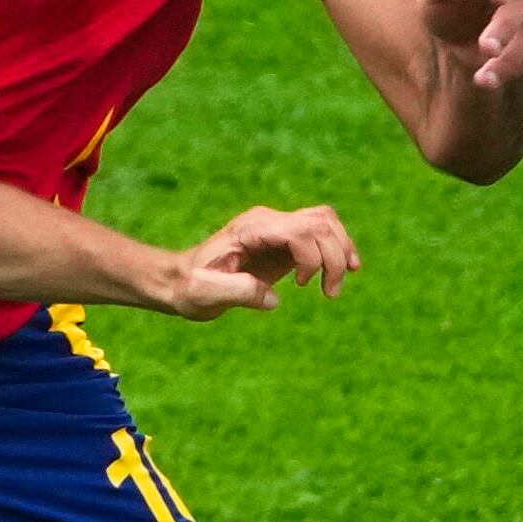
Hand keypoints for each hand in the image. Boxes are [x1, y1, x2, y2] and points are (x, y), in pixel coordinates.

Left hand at [148, 201, 357, 318]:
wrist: (181, 282)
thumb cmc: (189, 288)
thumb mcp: (205, 293)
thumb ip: (237, 292)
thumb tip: (273, 299)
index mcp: (250, 229)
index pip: (298, 229)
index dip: (310, 256)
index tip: (300, 285)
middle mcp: (268, 222)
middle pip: (321, 223)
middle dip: (334, 257)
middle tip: (329, 293)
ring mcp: (278, 229)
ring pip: (327, 224)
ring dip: (341, 253)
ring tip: (333, 289)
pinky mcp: (284, 244)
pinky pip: (321, 236)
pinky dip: (337, 251)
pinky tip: (341, 274)